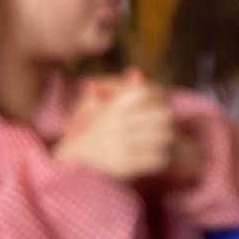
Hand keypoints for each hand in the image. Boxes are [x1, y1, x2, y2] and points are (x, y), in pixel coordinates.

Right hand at [56, 71, 175, 182]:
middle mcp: (118, 123)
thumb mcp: (96, 106)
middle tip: (164, 127)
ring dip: (165, 140)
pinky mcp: (126, 165)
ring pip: (163, 137)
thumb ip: (116, 89)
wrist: (72, 163)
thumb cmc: (87, 132)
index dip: (159, 99)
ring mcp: (122, 144)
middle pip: (163, 115)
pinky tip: (153, 157)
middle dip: (167, 121)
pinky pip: (158, 158)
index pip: (150, 92)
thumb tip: (136, 73)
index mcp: (113, 106)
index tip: (158, 107)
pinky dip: (159, 158)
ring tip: (159, 143)